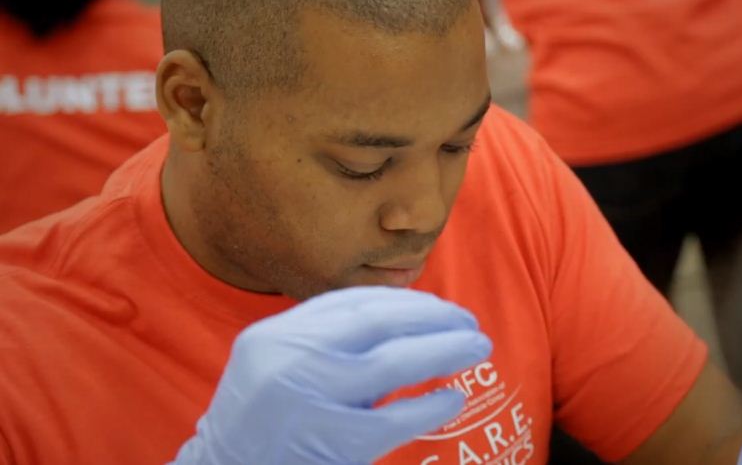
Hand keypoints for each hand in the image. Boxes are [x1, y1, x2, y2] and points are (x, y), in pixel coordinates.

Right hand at [172, 287, 492, 464]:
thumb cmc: (260, 424)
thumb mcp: (277, 365)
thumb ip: (325, 341)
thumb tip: (404, 320)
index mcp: (276, 334)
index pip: (351, 301)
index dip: (404, 300)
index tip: (438, 305)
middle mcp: (290, 358)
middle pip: (379, 322)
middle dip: (434, 317)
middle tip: (470, 322)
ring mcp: (310, 400)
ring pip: (394, 363)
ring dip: (445, 350)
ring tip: (477, 347)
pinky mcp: (332, 444)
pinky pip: (396, 420)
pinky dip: (430, 407)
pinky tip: (453, 399)